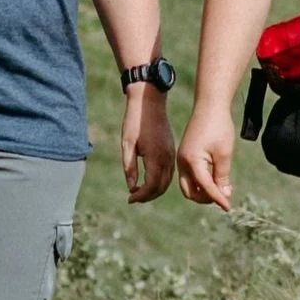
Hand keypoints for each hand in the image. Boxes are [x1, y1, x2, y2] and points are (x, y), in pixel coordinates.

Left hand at [122, 86, 175, 202]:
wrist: (150, 101)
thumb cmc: (135, 121)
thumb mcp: (127, 145)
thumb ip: (130, 168)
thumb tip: (132, 188)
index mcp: (156, 157)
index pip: (152, 186)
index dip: (141, 196)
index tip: (129, 198)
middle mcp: (167, 158)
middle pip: (162, 187)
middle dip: (148, 197)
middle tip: (133, 198)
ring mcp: (171, 154)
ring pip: (167, 181)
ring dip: (155, 190)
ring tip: (140, 192)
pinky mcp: (172, 150)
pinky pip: (169, 172)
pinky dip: (160, 181)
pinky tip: (149, 181)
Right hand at [177, 108, 236, 210]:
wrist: (209, 105)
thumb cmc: (218, 127)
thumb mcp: (224, 154)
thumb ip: (222, 177)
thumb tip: (224, 196)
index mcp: (191, 162)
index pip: (205, 188)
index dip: (217, 199)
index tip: (228, 207)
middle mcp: (182, 162)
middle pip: (190, 192)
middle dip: (206, 198)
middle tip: (224, 197)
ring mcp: (181, 159)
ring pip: (189, 185)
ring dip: (203, 190)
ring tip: (222, 188)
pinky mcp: (185, 155)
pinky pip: (190, 175)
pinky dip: (201, 181)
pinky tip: (216, 177)